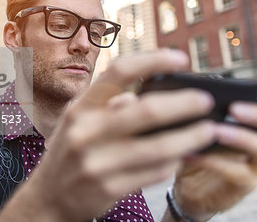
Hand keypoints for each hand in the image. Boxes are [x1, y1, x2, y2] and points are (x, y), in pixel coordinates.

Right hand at [0, 49, 218, 221]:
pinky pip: (153, 173)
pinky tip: (181, 157)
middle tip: (205, 101)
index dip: (153, 61)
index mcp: (81, 108)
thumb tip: (140, 96)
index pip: (118, 72)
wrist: (49, 197)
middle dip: (184, 104)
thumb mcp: (78, 120)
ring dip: (190, 138)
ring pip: (158, 147)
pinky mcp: (109, 189)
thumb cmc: (70, 151)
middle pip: (146, 110)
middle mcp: (86, 132)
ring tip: (208, 131)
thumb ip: (105, 104)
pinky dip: (173, 163)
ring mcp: (97, 162)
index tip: (181, 59)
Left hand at [173, 65, 256, 220]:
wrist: (187, 189)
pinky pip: (237, 172)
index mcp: (252, 125)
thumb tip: (186, 89)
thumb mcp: (197, 127)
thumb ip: (200, 112)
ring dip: (242, 137)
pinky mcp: (243, 185)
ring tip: (215, 130)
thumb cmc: (196, 150)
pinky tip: (191, 152)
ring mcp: (255, 166)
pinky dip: (214, 160)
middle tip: (235, 108)